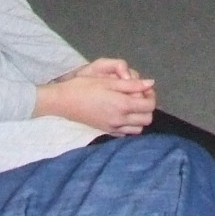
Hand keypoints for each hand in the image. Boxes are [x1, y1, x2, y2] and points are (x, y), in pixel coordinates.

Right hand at [34, 58, 155, 133]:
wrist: (63, 101)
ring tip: (131, 105)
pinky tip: (121, 114)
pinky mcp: (106, 131)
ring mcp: (113, 128)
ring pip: (138, 129)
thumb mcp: (109, 81)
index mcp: (122, 105)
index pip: (149, 106)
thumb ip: (132, 84)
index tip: (144, 88)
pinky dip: (129, 125)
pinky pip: (126, 133)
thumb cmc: (85, 87)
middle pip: (147, 119)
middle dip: (147, 107)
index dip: (151, 95)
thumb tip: (151, 83)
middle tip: (139, 96)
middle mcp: (120, 120)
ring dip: (139, 117)